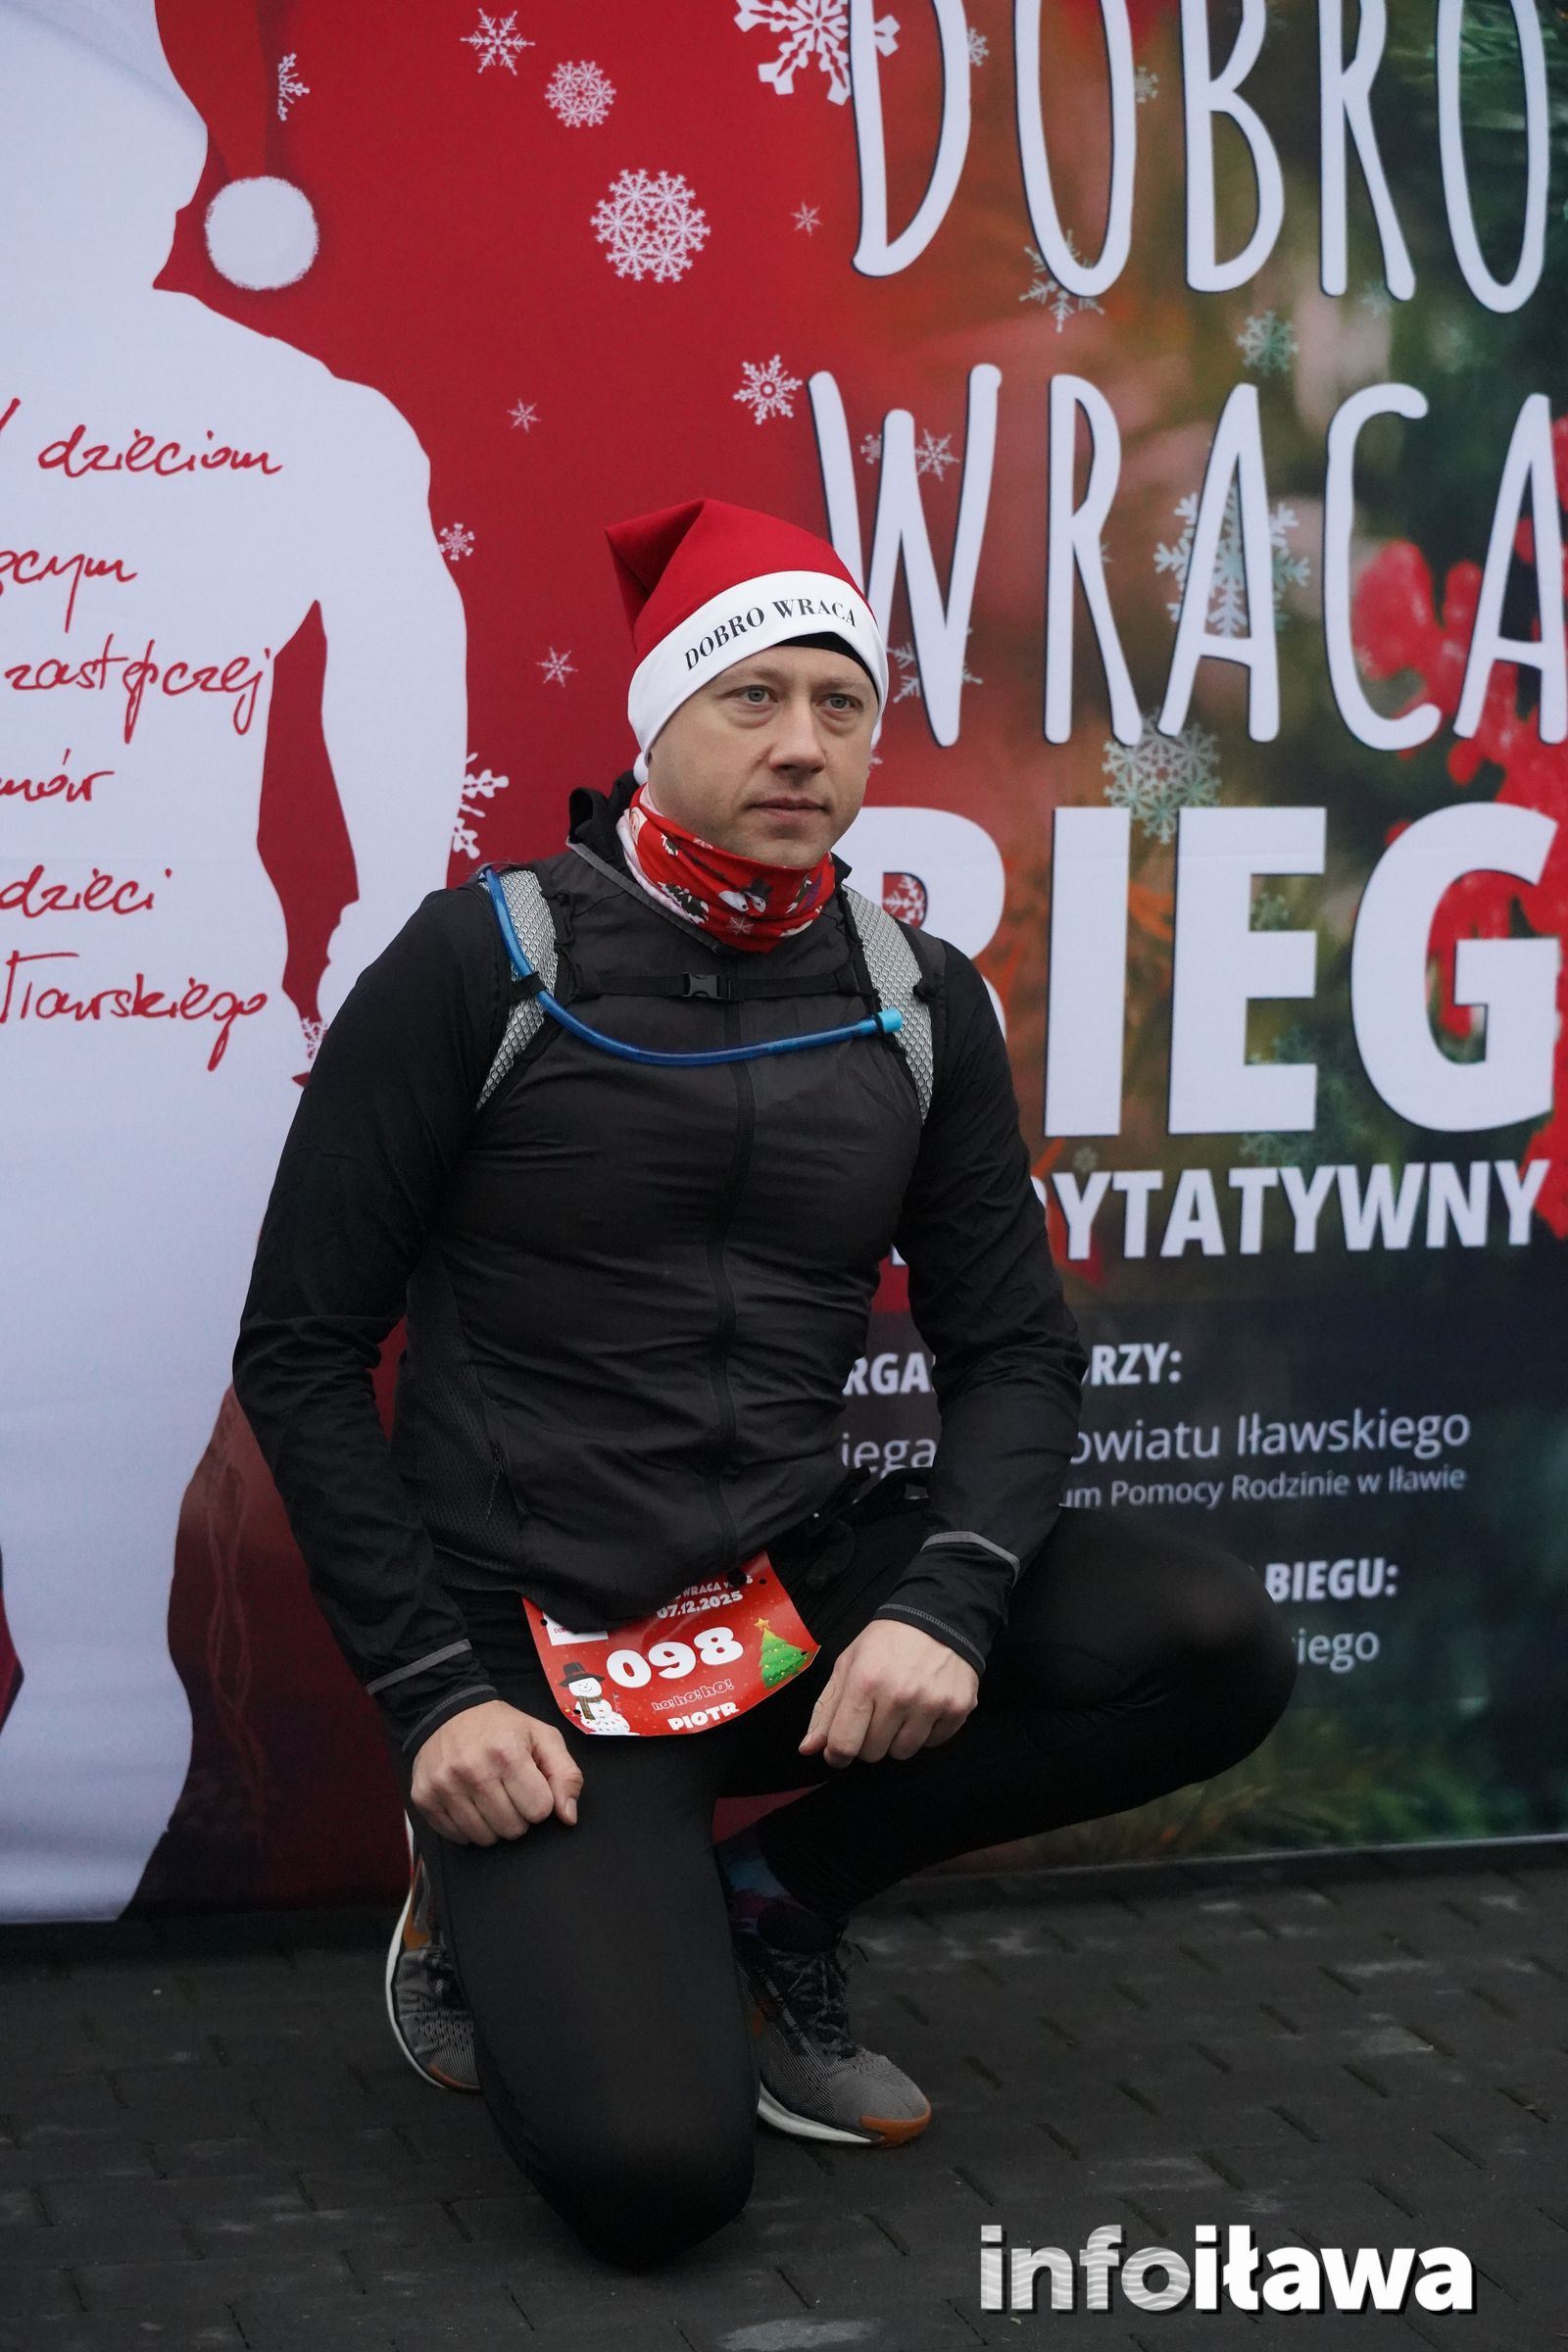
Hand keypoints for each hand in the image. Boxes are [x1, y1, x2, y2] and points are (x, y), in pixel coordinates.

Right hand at [411, 1699, 582, 1845]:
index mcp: (507, 1753)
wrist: (448, 1711)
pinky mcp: (424, 1798)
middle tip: (509, 1791)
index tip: (530, 1785)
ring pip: (485, 1838)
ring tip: (489, 1796)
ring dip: (493, 1824)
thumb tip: (568, 1817)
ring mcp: (444, 1786)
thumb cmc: (502, 1727)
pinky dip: (467, 1827)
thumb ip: (566, 1774)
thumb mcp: (543, 1737)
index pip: (539, 1810)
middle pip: (512, 1828)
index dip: (540, 1801)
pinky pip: (457, 1837)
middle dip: (518, 1815)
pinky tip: (468, 1802)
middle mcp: (473, 1770)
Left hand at [798, 1620, 977, 1767]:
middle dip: (868, 1740)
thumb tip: (808, 1748)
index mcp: (865, 1682)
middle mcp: (899, 1696)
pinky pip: (932, 1744)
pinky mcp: (957, 1709)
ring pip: (903, 1753)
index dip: (837, 1753)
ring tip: (901, 1709)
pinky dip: (925, 1732)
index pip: (844, 1744)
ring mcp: (931, 1704)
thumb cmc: (886, 1642)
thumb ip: (826, 1709)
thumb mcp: (848, 1664)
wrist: (939, 1618)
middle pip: (873, 1753)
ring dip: (897, 1738)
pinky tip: (924, 1707)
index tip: (839, 1748)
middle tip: (876, 1714)